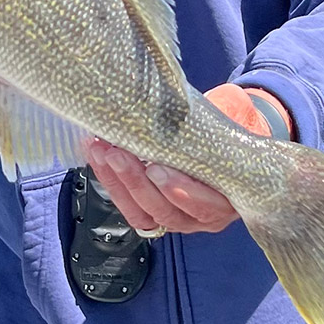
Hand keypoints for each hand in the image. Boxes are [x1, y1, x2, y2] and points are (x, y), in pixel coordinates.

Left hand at [85, 84, 291, 235]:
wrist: (219, 147)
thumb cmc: (224, 138)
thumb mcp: (228, 130)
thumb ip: (221, 124)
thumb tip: (208, 104)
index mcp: (227, 200)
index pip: (204, 205)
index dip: (179, 190)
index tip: (155, 168)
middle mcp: (202, 217)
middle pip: (165, 210)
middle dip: (137, 182)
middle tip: (117, 154)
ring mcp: (176, 218)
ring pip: (143, 212)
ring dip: (118, 181)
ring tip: (101, 151)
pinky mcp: (153, 214)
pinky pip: (129, 206)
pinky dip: (110, 181)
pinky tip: (96, 154)